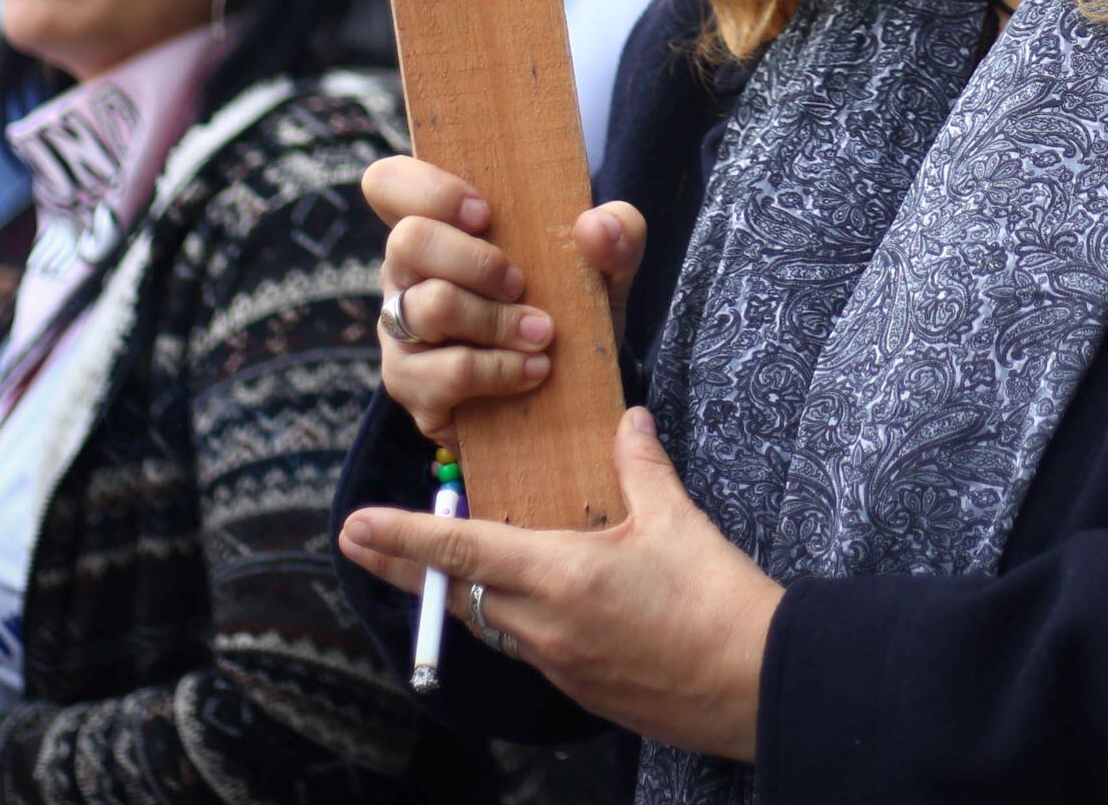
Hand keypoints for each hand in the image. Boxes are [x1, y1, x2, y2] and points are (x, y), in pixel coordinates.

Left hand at [339, 409, 780, 760]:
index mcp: (561, 576)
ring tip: (432, 568)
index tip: (356, 524)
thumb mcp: (678, 522)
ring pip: (484, 623)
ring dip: (453, 593)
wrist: (752, 683)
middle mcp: (544, 625)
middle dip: (405, 568)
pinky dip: (501, 618)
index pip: (461, 552)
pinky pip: (519, 648)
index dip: (403, 537)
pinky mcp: (577, 687)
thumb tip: (627, 421)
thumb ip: (641, 468)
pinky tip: (515, 601)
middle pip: (453, 594)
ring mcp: (557, 663)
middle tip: (361, 543)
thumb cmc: (717, 600)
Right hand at [364, 153, 645, 448]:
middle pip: (407, 241)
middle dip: (477, 261)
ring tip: (543, 334)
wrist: (569, 391)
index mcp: (439, 227)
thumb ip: (617, 234)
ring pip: (429, 307)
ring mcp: (400, 332)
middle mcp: (406, 274)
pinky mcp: (412, 386)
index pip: (388, 183)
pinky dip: (500, 370)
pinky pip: (445, 373)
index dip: (427, 189)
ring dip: (497, 320)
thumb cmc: (568, 307)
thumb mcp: (606, 267)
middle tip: (521, 283)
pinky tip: (534, 371)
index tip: (485, 213)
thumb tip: (594, 225)